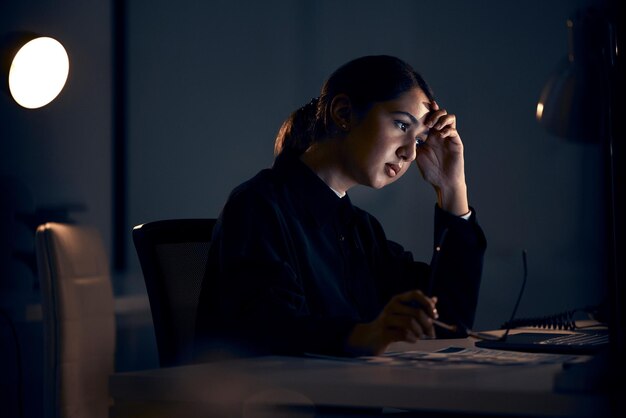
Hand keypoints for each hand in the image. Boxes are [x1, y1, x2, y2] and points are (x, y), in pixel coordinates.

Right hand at [344, 290, 437, 355]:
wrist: (369, 338)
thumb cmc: (390, 326)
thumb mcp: (402, 314)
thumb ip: (417, 307)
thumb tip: (435, 299)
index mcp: (397, 300)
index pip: (415, 294)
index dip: (428, 303)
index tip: (435, 315)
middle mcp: (391, 307)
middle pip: (417, 312)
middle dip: (428, 324)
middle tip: (431, 333)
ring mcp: (386, 319)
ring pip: (411, 323)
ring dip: (420, 332)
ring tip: (419, 336)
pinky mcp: (384, 332)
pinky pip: (404, 334)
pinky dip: (413, 339)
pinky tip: (412, 340)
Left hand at [415, 101, 468, 215]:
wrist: (443, 182)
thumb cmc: (431, 170)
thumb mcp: (418, 155)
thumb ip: (412, 145)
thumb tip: (399, 138)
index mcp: (431, 135)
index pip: (430, 117)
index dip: (427, 110)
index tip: (421, 105)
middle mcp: (440, 134)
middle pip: (441, 113)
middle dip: (434, 114)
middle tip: (427, 123)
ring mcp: (449, 137)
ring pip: (450, 118)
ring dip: (442, 119)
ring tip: (435, 127)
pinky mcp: (456, 143)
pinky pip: (453, 130)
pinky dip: (447, 129)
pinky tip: (440, 135)